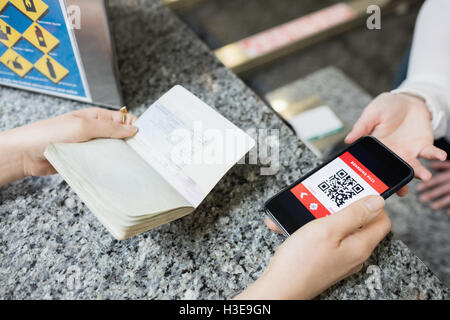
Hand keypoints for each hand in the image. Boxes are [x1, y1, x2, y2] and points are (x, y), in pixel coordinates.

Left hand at [0, 108, 136, 185]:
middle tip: (146, 155)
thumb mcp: (83, 126)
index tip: (147, 138)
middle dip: (132, 144)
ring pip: (113, 152)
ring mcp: (91, 147)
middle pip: (121, 137)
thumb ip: (109, 128)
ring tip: (136, 165)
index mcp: (97, 117)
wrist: (26, 154)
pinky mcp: (86, 161)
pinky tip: (120, 172)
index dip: (136, 126)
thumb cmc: (51, 133)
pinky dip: (110, 167)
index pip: (123, 119)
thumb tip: (133, 129)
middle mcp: (96, 131)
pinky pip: (102, 163)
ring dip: (121, 157)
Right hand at [236, 196, 390, 299]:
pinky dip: (312, 229)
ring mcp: (339, 259)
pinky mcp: (325, 261)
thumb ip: (354, 214)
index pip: (381, 220)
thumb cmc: (301, 261)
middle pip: (359, 223)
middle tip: (326, 200)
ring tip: (307, 211)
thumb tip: (378, 202)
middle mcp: (353, 254)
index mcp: (360, 245)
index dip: (372, 202)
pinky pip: (325, 239)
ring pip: (339, 229)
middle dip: (342, 207)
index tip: (357, 191)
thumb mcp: (328, 229)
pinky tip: (296, 226)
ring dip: (323, 216)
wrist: (280, 287)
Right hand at [345, 92, 446, 192]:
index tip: (376, 186)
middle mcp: (392, 156)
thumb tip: (348, 140)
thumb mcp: (371, 113)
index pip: (374, 167)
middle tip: (401, 191)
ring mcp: (409, 153)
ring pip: (413, 168)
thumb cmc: (386, 107)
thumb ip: (361, 126)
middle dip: (398, 184)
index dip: (375, 178)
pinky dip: (435, 155)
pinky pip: (430, 153)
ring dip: (419, 173)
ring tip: (424, 176)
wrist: (408, 101)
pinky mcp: (423, 146)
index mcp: (377, 150)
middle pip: (394, 174)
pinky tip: (440, 156)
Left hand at [417, 161, 449, 214]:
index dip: (428, 184)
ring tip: (432, 207)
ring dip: (441, 203)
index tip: (418, 189)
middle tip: (421, 199)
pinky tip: (448, 214)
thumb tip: (430, 165)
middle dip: (432, 194)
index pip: (438, 179)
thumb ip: (443, 166)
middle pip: (443, 189)